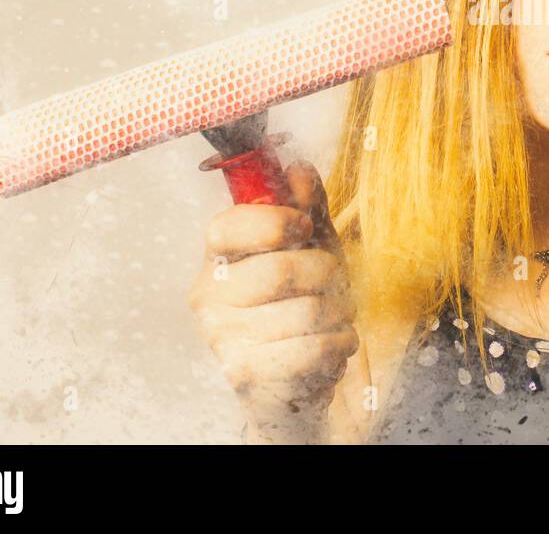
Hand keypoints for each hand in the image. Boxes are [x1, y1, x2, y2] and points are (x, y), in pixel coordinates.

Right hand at [189, 161, 358, 442]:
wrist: (293, 379)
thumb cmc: (299, 303)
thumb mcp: (309, 247)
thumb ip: (305, 208)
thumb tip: (299, 169)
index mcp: (218, 258)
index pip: (225, 228)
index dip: (273, 222)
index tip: (302, 227)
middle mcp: (208, 296)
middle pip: (280, 269)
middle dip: (326, 273)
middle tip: (333, 282)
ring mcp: (222, 337)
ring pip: (305, 310)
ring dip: (339, 312)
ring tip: (333, 317)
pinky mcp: (246, 373)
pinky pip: (312, 347)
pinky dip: (340, 342)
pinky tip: (334, 343)